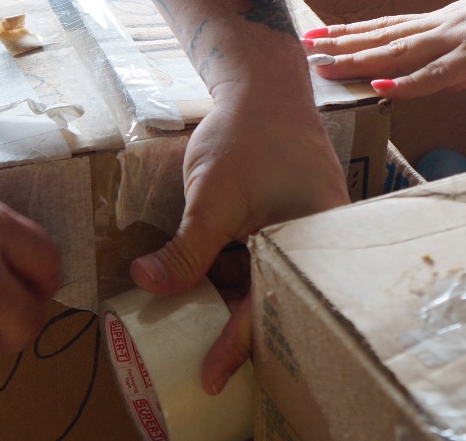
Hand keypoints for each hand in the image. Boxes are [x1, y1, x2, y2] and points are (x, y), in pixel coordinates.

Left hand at [129, 81, 348, 394]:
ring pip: (262, 281)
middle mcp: (317, 247)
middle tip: (196, 359)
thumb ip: (186, 247)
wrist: (263, 86)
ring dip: (226, 296)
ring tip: (189, 324)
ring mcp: (302, 236)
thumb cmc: (249, 133)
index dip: (234, 344)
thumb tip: (148, 284)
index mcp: (316, 244)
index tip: (208, 378)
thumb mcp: (213, 194)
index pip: (271, 305)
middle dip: (232, 326)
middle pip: (272, 300)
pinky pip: (258, 261)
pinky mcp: (284, 227)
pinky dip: (229, 270)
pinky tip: (197, 280)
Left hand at [304, 0, 465, 97]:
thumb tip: (445, 74)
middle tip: (305, 46)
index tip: (322, 31)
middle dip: (343, 43)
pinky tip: (379, 87)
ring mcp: (461, 38)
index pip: (391, 25)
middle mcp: (447, 24)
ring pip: (399, 53)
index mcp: (449, 20)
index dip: (355, 30)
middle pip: (385, 35)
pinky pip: (436, 75)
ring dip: (359, 60)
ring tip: (325, 65)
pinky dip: (405, 83)